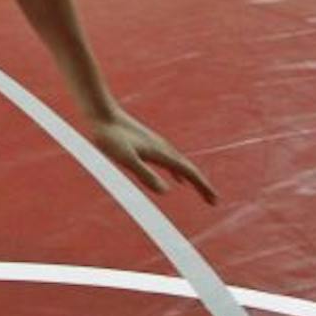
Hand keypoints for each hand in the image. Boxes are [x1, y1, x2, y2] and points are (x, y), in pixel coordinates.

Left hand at [89, 110, 217, 203]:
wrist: (101, 113)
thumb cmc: (110, 137)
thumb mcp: (126, 159)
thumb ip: (144, 174)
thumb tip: (166, 191)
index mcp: (161, 153)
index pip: (189, 172)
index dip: (203, 187)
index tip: (215, 201)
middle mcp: (163, 148)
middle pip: (189, 169)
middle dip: (202, 185)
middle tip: (214, 201)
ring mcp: (156, 146)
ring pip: (181, 165)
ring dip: (193, 179)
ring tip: (201, 190)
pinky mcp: (148, 144)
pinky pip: (170, 161)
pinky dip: (179, 172)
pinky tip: (177, 179)